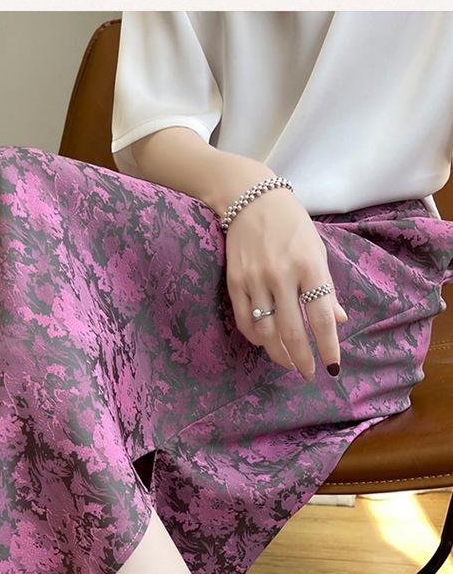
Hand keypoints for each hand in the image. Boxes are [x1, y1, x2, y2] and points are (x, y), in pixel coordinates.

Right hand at [218, 177, 347, 380]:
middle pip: (293, 331)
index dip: (328, 347)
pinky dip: (257, 338)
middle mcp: (282, 275)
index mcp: (310, 266)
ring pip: (266, 331)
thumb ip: (326, 288)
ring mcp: (255, 280)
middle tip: (308, 374)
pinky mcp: (235, 282)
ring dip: (279, 353)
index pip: (322, 317)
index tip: (332, 367)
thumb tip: (339, 321)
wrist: (250, 198)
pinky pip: (246, 321)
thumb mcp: (317, 250)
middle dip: (302, 359)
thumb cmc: (291, 224)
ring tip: (288, 362)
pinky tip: (266, 344)